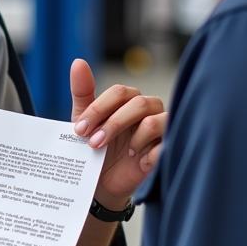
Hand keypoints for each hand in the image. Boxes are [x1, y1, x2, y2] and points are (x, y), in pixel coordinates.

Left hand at [70, 58, 166, 208]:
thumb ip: (83, 91)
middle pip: (138, 103)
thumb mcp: (85, 120)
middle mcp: (150, 110)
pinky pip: (167, 146)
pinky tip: (137, 162)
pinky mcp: (168, 151)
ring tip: (122, 151)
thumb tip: (78, 62)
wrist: (103, 183)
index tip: (80, 129)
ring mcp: (162, 130)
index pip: (120, 92)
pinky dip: (150, 154)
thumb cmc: (97, 146)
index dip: (99, 109)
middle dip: (113, 123)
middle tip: (93, 143)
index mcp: (130, 99)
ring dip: (133, 137)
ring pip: (155, 121)